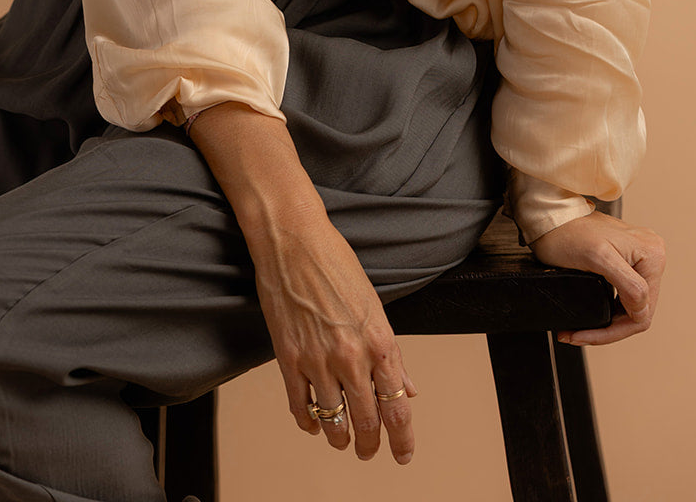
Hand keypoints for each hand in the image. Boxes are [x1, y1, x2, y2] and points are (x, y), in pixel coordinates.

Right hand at [249, 209, 418, 464]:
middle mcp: (352, 357)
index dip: (402, 439)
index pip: (397, 407)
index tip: (404, 455)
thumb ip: (391, 352)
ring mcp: (317, 360)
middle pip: (367, 422)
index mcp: (380, 341)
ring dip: (340, 438)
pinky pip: (300, 406)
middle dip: (371, 445)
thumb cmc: (336, 263)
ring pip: (333, 421)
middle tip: (370, 452)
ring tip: (342, 441)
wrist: (294, 240)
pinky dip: (309, 422)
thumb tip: (407, 387)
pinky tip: (314, 424)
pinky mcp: (288, 357)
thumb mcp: (374, 306)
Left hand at [529, 210, 665, 345]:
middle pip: (637, 311)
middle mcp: (651, 255)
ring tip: (581, 330)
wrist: (550, 216)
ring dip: (607, 322)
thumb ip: (629, 284)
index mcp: (652, 255)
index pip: (643, 312)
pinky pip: (622, 294)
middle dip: (608, 328)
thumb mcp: (598, 258)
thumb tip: (642, 310)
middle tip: (579, 335)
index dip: (614, 330)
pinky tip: (590, 317)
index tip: (583, 335)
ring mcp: (638, 258)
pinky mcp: (625, 261)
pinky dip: (607, 309)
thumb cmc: (567, 232)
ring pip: (629, 306)